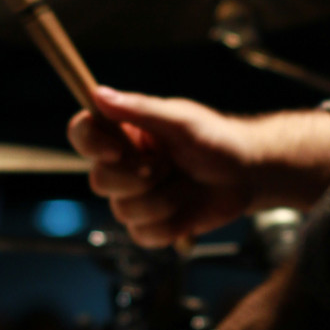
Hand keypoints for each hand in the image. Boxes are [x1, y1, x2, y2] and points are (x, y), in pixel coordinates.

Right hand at [68, 88, 329, 248]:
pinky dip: (171, 223)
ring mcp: (133, 198)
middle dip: (139, 177)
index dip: (91, 143)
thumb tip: (98, 94)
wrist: (245, 174)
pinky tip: (188, 207)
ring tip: (187, 184)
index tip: (117, 149)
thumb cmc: (215, 139)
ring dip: (164, 199)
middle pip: (99, 180)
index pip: (83, 134)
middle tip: (169, 164)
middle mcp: (121, 166)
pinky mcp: (150, 226)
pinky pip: (143, 234)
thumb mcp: (180, 120)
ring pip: (123, 211)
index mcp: (122, 134)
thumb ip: (139, 110)